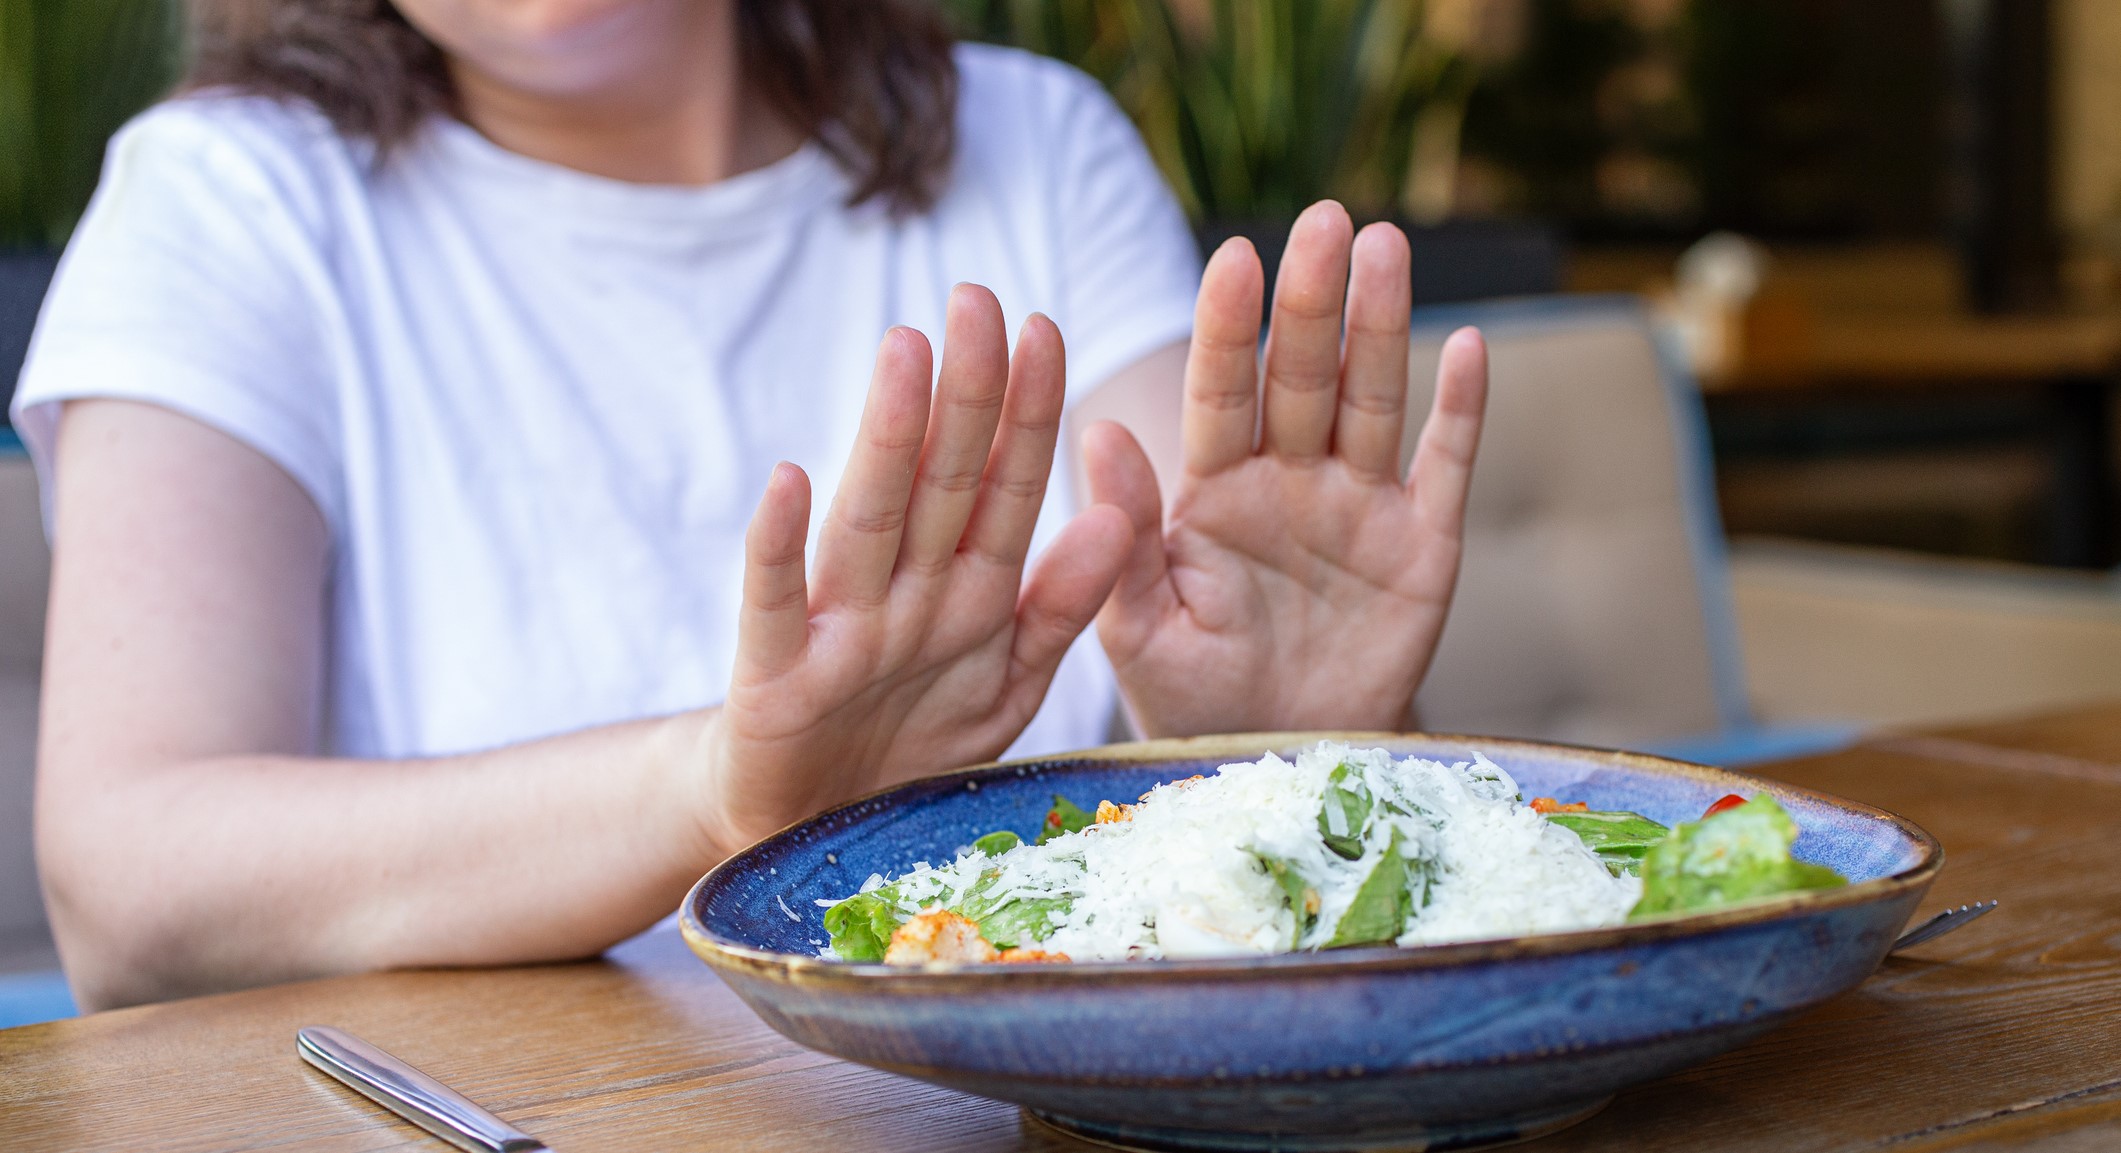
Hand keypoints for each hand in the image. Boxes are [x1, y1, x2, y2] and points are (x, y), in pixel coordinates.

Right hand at [698, 285, 1133, 853]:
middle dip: (967, 393)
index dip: (1028, 411)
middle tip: (980, 297)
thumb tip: (1122, 517)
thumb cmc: (912, 746)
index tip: (1046, 325)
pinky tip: (790, 479)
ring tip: (904, 353)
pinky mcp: (775, 681)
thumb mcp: (1008, 683)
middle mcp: (906, 593)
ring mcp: (840, 631)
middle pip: (942, 480)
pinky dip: (780, 547)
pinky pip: (779, 605)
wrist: (811, 840)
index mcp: (971, 593)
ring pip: (870, 518)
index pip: (1006, 486)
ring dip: (886, 438)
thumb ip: (1061, 607)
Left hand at [1084, 201, 1487, 737]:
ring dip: (1381, 325)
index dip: (1227, 329)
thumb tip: (1094, 432)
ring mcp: (1360, 507)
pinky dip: (1460, 412)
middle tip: (1323, 219)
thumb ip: (1124, 541)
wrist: (1277, 765)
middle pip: (1302, 376)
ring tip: (1385, 245)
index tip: (1232, 258)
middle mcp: (1289, 481)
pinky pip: (1444, 468)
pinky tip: (1470, 346)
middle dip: (1311, 300)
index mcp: (1214, 494)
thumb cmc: (1194, 696)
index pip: (1219, 394)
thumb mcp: (1141, 631)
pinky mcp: (1423, 547)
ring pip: (1372, 399)